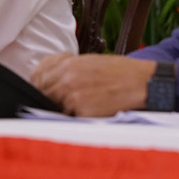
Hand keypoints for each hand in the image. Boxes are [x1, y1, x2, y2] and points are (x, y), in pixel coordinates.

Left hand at [30, 52, 156, 116]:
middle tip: (55, 101)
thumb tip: (46, 79)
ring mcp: (74, 97)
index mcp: (66, 65)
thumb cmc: (117, 71)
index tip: (39, 90)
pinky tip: (86, 110)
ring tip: (76, 105)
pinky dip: (75, 116)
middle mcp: (67, 80)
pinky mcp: (83, 113)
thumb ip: (65, 68)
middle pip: (43, 93)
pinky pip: (70, 117)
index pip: (38, 77)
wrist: (141, 82)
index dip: (37, 85)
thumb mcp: (87, 61)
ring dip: (60, 108)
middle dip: (47, 97)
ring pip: (54, 106)